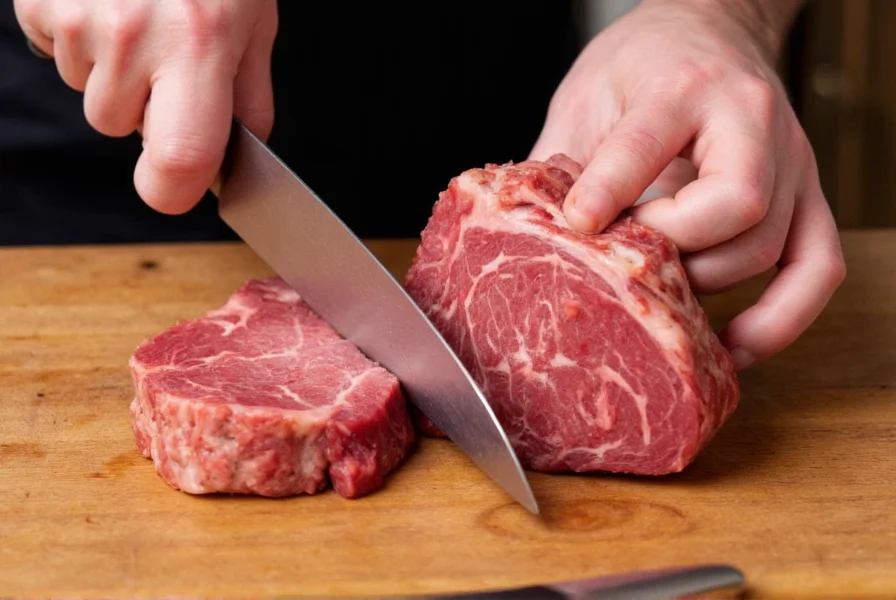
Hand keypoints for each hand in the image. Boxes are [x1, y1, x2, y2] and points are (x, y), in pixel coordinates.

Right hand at [14, 0, 277, 213]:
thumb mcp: (254, 23)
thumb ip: (247, 100)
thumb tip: (233, 162)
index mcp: (199, 46)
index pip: (178, 160)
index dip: (172, 190)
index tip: (174, 186)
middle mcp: (134, 35)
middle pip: (118, 126)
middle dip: (141, 106)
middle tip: (165, 52)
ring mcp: (77, 16)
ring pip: (87, 90)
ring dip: (110, 69)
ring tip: (137, 13)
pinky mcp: (38, 1)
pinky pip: (55, 49)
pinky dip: (78, 35)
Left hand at [530, 0, 845, 369]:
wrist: (710, 31)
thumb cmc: (644, 65)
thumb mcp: (588, 94)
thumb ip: (564, 162)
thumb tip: (525, 234)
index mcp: (681, 87)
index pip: (648, 142)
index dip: (610, 188)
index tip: (578, 224)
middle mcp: (751, 121)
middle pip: (734, 207)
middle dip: (670, 251)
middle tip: (626, 264)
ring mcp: (791, 162)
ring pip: (766, 248)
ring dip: (707, 287)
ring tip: (660, 297)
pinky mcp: (809, 197)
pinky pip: (818, 269)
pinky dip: (780, 318)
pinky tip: (733, 345)